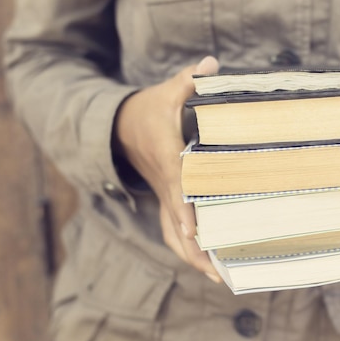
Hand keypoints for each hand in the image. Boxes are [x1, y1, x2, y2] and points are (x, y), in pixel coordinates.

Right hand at [114, 56, 221, 282]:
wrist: (121, 126)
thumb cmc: (150, 109)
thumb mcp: (169, 91)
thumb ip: (190, 80)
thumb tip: (210, 64)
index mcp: (168, 157)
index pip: (178, 186)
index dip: (185, 208)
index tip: (195, 230)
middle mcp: (165, 183)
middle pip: (177, 221)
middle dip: (195, 248)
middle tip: (218, 271)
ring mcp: (163, 195)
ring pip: (173, 232)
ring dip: (192, 255)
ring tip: (217, 276)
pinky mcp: (164, 200)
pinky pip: (172, 229)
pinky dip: (186, 248)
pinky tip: (205, 263)